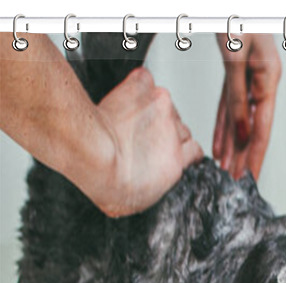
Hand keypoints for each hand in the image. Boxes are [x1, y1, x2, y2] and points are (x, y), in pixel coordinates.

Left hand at [88, 67, 203, 216]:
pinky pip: (146, 81)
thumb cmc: (109, 180)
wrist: (91, 154)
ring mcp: (160, 109)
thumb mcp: (138, 200)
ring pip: (165, 106)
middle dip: (166, 132)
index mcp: (175, 163)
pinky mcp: (142, 89)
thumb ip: (154, 187)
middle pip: (180, 128)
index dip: (183, 149)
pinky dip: (137, 86)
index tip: (173, 150)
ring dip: (151, 111)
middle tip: (144, 136)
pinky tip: (125, 98)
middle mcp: (173, 134)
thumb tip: (148, 187)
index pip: (194, 150)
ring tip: (130, 120)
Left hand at [214, 34, 281, 180]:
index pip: (262, 128)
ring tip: (224, 169)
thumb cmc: (235, 15)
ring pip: (240, 119)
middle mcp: (262, 80)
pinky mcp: (237, 70)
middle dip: (243, 156)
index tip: (249, 177)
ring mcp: (250, 76)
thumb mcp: (234, 56)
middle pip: (252, 128)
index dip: (255, 155)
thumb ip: (237, 97)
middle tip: (235, 182)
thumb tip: (241, 133)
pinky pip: (230, 105)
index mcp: (268, 78)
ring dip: (232, 145)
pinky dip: (224, 124)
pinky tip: (218, 143)